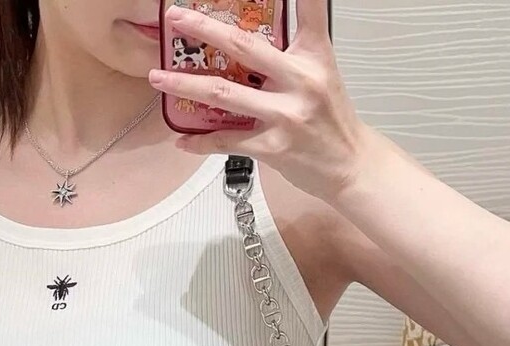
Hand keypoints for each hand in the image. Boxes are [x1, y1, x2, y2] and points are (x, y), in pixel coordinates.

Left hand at [149, 0, 374, 203]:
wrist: (350, 164)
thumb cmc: (331, 120)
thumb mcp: (321, 72)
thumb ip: (291, 52)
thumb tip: (250, 41)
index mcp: (313, 56)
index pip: (307, 9)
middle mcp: (300, 80)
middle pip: (244, 47)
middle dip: (205, 29)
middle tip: (176, 18)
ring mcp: (285, 115)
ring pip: (224, 94)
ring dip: (186, 86)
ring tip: (159, 78)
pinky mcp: (273, 148)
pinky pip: (228, 141)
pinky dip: (201, 142)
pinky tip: (182, 139)